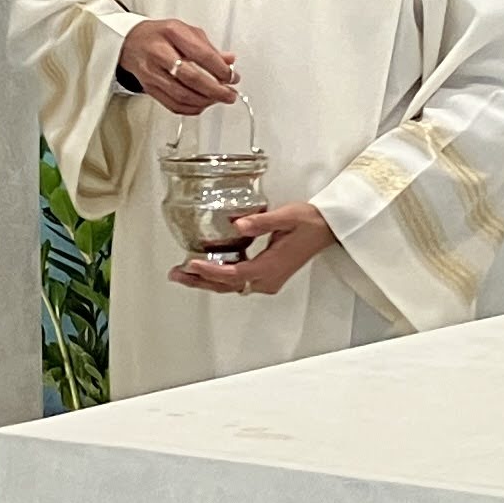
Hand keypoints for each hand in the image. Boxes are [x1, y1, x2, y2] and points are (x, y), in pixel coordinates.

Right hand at [120, 16, 240, 115]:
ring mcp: (152, 73)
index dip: (221, 70)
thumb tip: (229, 61)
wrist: (132, 42)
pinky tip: (202, 104)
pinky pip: (173, 105)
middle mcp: (159, 53)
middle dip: (215, 90)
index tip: (232, 77)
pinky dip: (191, 108)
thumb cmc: (160, 35)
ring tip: (218, 99)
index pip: (202, 55)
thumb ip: (209, 47)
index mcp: (172, 33)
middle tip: (229, 94)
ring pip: (182, 95)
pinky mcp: (149, 88)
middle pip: (191, 78)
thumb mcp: (186, 31)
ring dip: (205, 101)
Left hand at [169, 202, 335, 295]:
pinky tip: (205, 269)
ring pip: (231, 286)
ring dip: (207, 281)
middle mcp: (267, 279)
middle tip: (176, 273)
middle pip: (227, 285)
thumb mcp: (286, 217)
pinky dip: (219, 277)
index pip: (234, 274)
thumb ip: (261, 222)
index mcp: (271, 267)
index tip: (192, 263)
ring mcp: (267, 280)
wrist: (326, 229)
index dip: (211, 270)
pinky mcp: (267, 276)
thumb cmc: (308, 222)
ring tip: (183, 273)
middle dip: (200, 280)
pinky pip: (238, 281)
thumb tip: (238, 225)